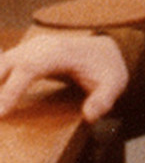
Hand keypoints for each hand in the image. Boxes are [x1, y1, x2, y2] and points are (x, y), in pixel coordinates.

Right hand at [0, 32, 129, 121]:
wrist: (103, 51)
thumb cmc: (105, 69)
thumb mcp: (114, 84)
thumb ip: (103, 100)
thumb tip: (89, 116)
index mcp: (58, 52)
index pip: (29, 68)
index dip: (12, 89)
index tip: (0, 112)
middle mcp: (39, 47)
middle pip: (6, 63)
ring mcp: (28, 48)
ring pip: (0, 63)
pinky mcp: (23, 55)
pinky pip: (2, 65)